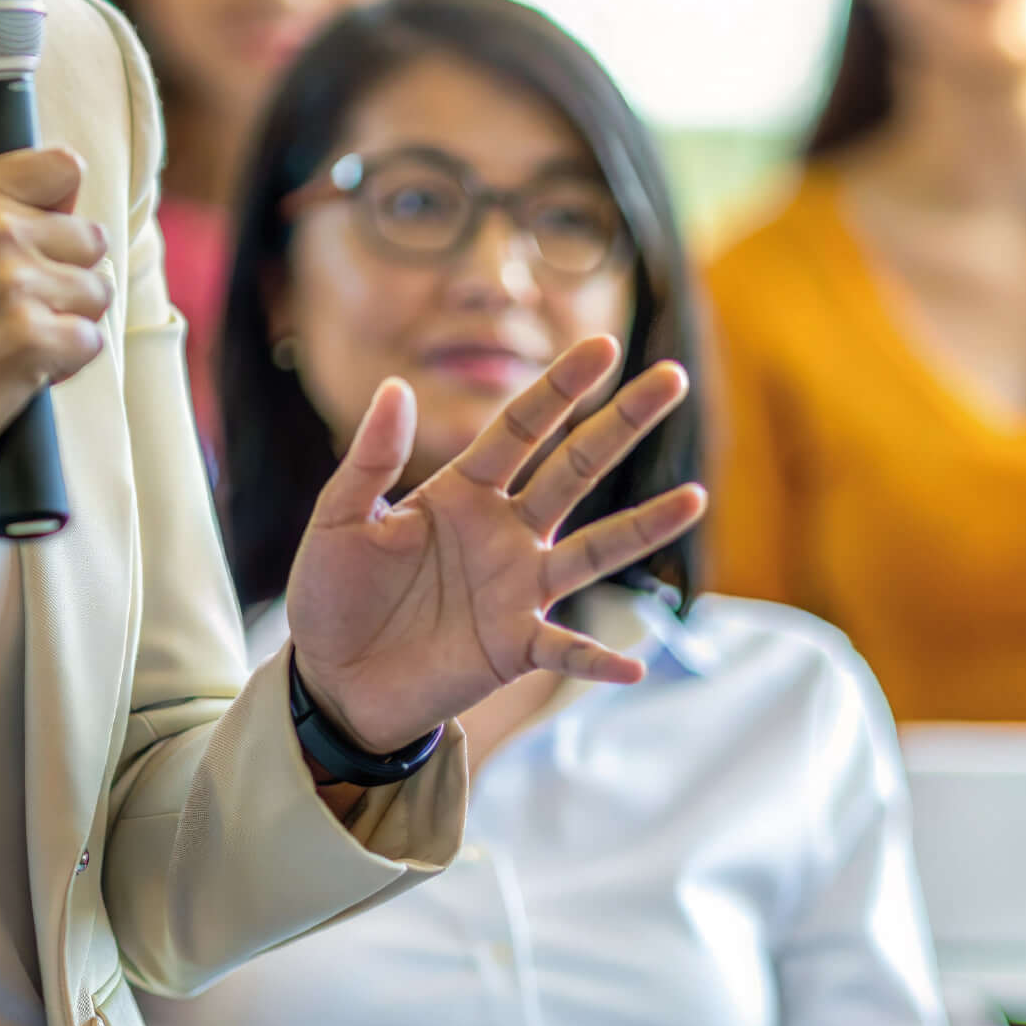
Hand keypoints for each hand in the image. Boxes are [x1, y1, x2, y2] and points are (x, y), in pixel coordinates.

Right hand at [0, 147, 111, 536]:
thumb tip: (70, 201)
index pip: (64, 168)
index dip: (59, 212)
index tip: (32, 244)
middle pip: (92, 238)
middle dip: (65, 278)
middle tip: (9, 312)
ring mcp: (12, 282)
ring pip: (98, 291)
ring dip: (66, 323)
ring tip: (8, 342)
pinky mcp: (31, 337)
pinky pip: (90, 341)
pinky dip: (63, 364)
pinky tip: (15, 372)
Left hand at [282, 334, 705, 754]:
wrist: (330, 682)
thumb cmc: (332, 594)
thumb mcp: (338, 520)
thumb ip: (370, 459)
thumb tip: (395, 386)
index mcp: (463, 490)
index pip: (523, 427)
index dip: (561, 386)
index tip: (603, 344)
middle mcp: (504, 531)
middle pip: (576, 468)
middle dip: (622, 423)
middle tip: (674, 377)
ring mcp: (517, 588)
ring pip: (593, 549)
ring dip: (642, 527)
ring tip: (695, 498)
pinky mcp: (513, 647)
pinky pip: (564, 649)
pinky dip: (597, 658)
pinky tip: (633, 664)